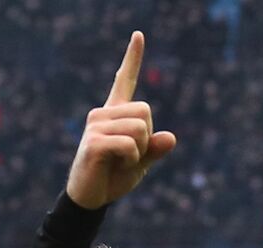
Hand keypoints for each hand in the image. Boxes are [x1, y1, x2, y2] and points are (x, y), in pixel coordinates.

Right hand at [66, 31, 177, 209]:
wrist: (91, 198)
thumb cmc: (114, 177)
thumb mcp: (142, 162)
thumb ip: (156, 149)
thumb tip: (171, 138)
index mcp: (115, 113)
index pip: (125, 80)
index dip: (133, 58)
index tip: (139, 35)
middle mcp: (103, 113)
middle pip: (146, 111)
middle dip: (147, 137)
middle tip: (130, 154)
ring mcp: (96, 125)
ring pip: (140, 128)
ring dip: (139, 151)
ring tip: (120, 160)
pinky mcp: (94, 142)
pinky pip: (129, 145)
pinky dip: (131, 159)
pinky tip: (115, 165)